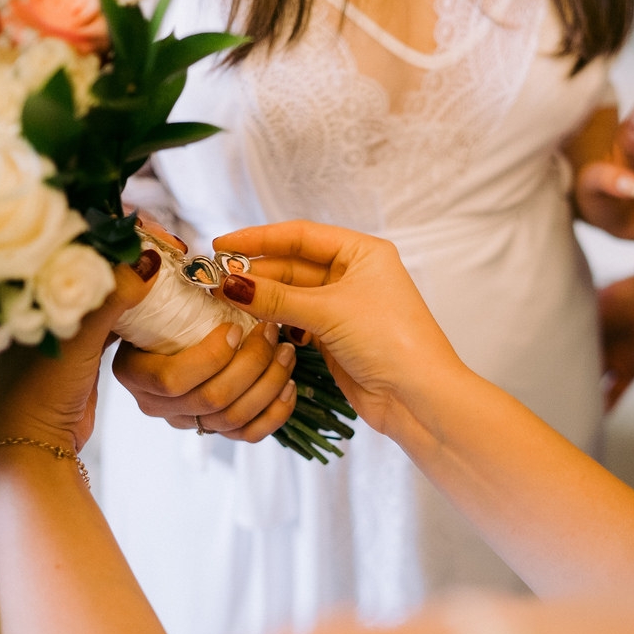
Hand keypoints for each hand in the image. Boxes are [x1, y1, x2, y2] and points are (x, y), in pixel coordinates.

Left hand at [0, 250, 161, 451]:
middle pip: (101, 260)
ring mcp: (67, 321)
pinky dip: (139, 310)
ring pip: (111, 288)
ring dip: (142, 282)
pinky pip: (117, 317)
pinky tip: (163, 307)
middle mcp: (48, 296)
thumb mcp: (78, 338)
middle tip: (176, 255)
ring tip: (175, 277)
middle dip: (138, 254)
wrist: (34, 442)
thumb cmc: (40, 389)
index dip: (124, 233)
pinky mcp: (84, 347)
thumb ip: (111, 297)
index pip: (84, 238)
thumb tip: (148, 259)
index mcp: (33, 284)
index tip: (162, 239)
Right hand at [112, 215, 296, 441]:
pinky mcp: (218, 429)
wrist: (183, 340)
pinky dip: (274, 413)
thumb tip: (152, 262)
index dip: (210, 357)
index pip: (171, 379)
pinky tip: (289, 386)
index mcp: (133, 370)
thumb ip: (148, 276)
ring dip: (268, 383)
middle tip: (271, 332)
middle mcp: (156, 402)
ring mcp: (188, 419)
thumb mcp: (154, 290)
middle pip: (210, 399)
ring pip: (233, 419)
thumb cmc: (165, 304)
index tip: (235, 327)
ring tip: (286, 351)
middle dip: (250, 364)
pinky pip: (248, 434)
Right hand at [212, 221, 464, 435]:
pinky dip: (274, 322)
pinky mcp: (336, 336)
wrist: (417, 397)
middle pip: (293, 265)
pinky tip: (250, 323)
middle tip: (215, 280)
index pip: (301, 236)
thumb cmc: (390, 341)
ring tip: (224, 301)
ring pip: (292, 296)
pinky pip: (296, 321)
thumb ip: (276, 297)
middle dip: (256, 272)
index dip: (259, 238)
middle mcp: (354, 274)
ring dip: (262, 299)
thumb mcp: (329, 312)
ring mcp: (345, 307)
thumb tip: (229, 283)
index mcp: (362, 253)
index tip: (223, 245)